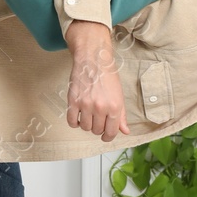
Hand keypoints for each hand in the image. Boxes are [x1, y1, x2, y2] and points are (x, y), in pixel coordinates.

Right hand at [65, 21, 129, 140]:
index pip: (111, 132)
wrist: (93, 59)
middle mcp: (100, 107)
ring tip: (88, 115)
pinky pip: (71, 121)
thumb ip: (121, 115)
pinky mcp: (73, 101)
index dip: (108, 136)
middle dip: (97, 128)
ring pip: (84, 127)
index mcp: (115, 107)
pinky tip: (78, 116)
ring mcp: (85, 105)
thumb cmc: (108, 75)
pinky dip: (74, 122)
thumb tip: (125, 131)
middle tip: (97, 119)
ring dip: (86, 124)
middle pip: (96, 130)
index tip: (105, 135)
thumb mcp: (119, 95)